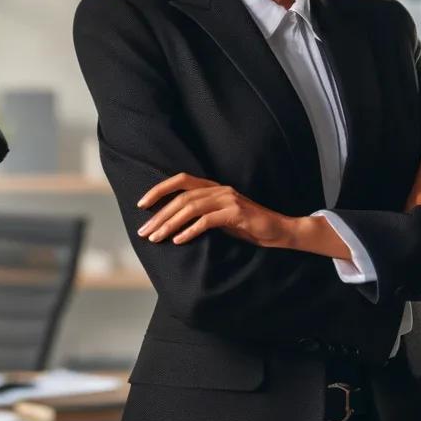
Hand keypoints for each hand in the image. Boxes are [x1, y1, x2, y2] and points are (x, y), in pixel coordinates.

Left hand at [136, 173, 296, 247]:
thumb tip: (172, 223)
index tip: (141, 205)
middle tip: (144, 231)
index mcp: (213, 187)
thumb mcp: (220, 217)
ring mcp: (228, 200)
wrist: (278, 230)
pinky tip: (179, 241)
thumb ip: (201, 214)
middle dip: (160, 215)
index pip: (181, 180)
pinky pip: (208, 220)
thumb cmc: (247, 226)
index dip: (159, 190)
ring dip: (170, 224)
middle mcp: (219, 189)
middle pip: (182, 197)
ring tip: (156, 238)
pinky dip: (190, 230)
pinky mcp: (237, 213)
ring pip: (191, 208)